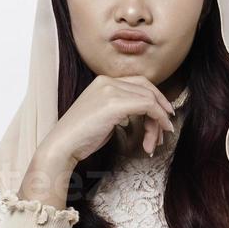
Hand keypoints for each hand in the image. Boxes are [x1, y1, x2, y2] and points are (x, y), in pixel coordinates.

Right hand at [41, 75, 176, 172]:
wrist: (62, 146)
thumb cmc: (81, 137)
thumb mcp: (103, 116)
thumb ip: (120, 109)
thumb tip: (142, 113)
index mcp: (103, 82)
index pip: (139, 83)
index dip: (155, 97)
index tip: (164, 114)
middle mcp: (107, 81)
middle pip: (147, 89)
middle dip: (160, 108)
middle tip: (166, 128)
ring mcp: (110, 90)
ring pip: (149, 99)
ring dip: (157, 121)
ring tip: (154, 142)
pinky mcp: (115, 103)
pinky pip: (148, 106)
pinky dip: (158, 119)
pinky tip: (156, 134)